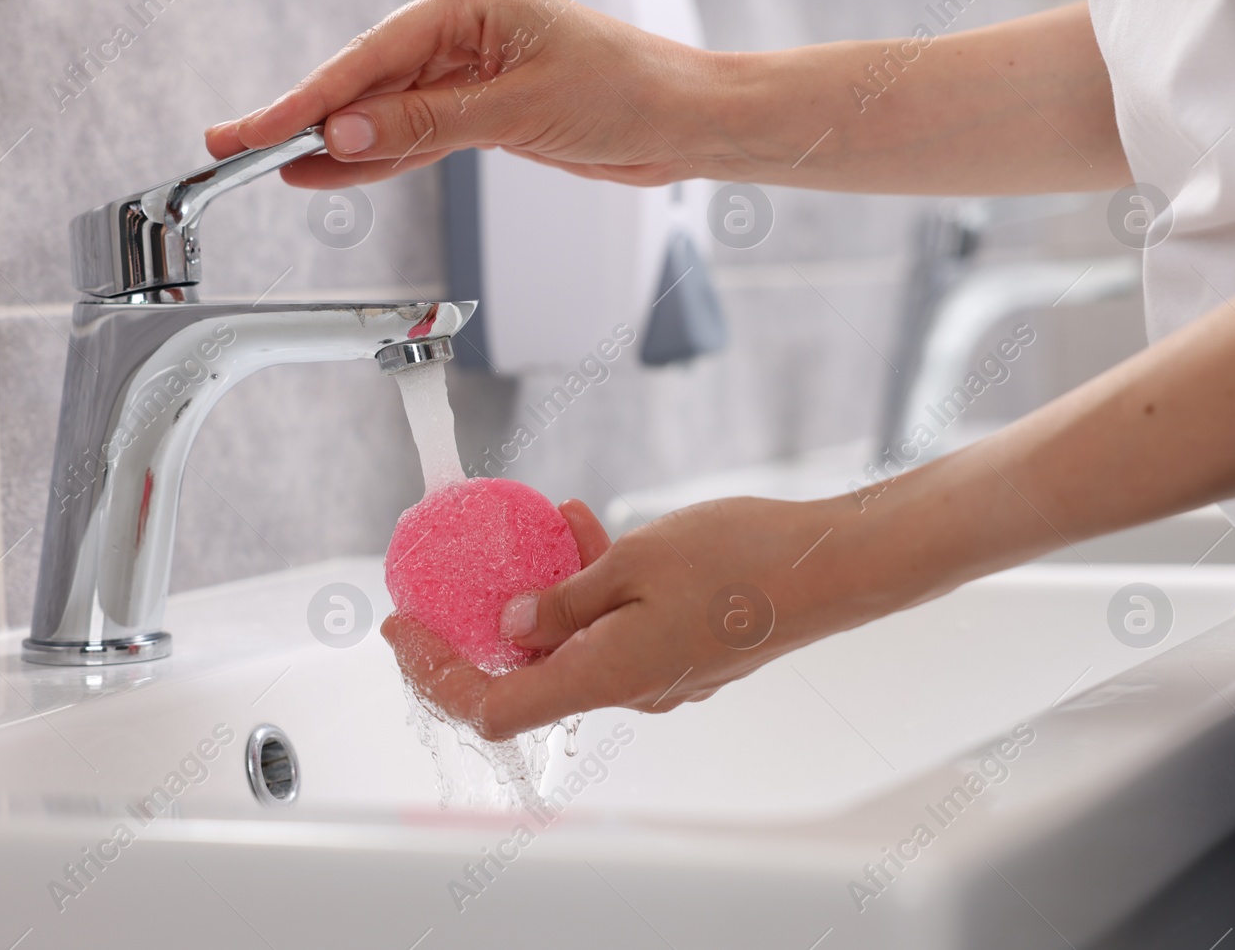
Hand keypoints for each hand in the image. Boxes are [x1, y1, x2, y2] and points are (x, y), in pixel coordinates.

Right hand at [202, 0, 724, 187]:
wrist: (685, 122)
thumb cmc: (630, 91)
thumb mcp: (519, 110)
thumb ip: (427, 122)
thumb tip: (348, 130)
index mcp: (472, 5)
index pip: (371, 55)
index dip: (309, 97)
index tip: (260, 128)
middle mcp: (465, 31)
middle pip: (367, 80)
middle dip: (307, 118)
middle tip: (239, 149)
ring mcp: (472, 72)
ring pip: (386, 112)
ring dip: (336, 144)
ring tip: (274, 167)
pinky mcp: (484, 111)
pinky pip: (416, 135)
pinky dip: (378, 158)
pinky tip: (332, 172)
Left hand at [381, 494, 898, 740]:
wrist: (830, 568)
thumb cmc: (743, 563)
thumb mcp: (634, 560)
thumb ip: (565, 597)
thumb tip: (512, 620)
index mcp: (605, 676)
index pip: (493, 705)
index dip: (436, 673)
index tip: (404, 630)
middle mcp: (627, 690)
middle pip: (525, 677)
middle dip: (482, 627)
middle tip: (450, 582)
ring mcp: (657, 675)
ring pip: (572, 644)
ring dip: (543, 595)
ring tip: (539, 529)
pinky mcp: (680, 653)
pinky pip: (614, 629)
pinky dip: (590, 590)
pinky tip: (587, 531)